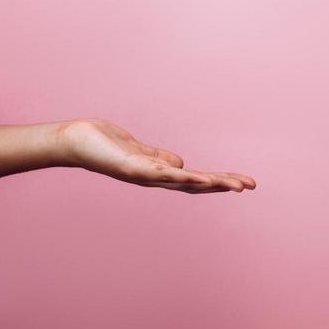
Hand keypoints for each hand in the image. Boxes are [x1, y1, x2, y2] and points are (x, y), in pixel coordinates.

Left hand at [57, 118, 255, 193]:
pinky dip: (185, 176)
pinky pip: (164, 173)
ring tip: (236, 185)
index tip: (244, 182)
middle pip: (196, 185)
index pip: (195, 179)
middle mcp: (155, 178)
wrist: (75, 142)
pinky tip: (202, 177)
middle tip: (252, 186)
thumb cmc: (104, 144)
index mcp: (159, 173)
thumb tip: (182, 163)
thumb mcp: (139, 150)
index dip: (219, 181)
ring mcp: (146, 175)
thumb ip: (160, 158)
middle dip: (224, 185)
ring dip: (212, 184)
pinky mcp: (134, 168)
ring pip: (185, 182)